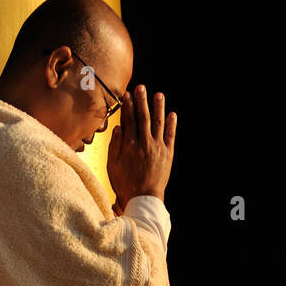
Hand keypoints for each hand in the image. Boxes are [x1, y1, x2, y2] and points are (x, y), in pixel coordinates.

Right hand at [107, 86, 176, 208]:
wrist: (143, 198)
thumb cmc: (125, 183)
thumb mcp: (112, 165)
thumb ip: (115, 145)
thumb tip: (118, 127)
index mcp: (129, 144)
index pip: (128, 119)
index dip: (127, 105)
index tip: (127, 94)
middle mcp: (144, 142)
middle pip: (143, 117)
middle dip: (142, 101)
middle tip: (141, 88)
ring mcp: (158, 147)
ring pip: (158, 123)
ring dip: (158, 108)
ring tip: (158, 95)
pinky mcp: (168, 154)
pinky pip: (170, 136)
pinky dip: (171, 125)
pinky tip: (172, 115)